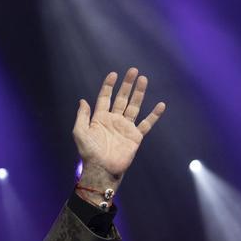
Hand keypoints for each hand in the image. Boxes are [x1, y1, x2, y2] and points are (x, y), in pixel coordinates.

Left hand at [72, 68, 165, 182]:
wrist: (102, 169)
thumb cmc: (89, 153)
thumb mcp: (80, 132)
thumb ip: (82, 116)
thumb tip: (82, 100)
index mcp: (100, 118)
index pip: (105, 97)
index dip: (109, 86)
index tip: (114, 74)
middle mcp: (114, 120)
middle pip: (122, 98)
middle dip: (127, 85)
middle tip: (133, 70)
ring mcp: (125, 127)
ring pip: (134, 106)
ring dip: (139, 93)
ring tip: (144, 79)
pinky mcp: (135, 137)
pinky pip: (146, 124)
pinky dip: (154, 115)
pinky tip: (160, 105)